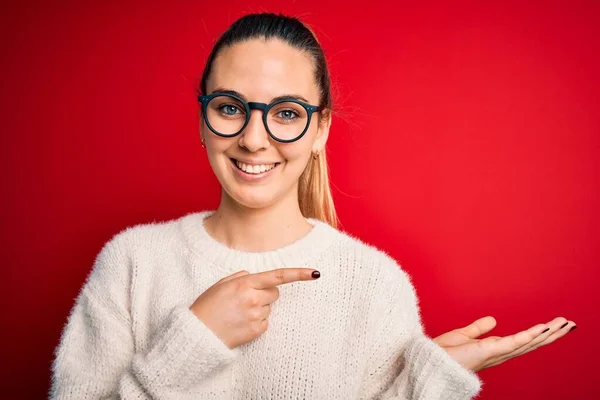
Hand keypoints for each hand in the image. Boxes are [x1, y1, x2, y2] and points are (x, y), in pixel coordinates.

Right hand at [190, 268, 319, 348]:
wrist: (197, 334)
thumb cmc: (207, 306)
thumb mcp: (221, 284)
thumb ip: (241, 276)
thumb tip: (255, 276)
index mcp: (244, 283)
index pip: (277, 276)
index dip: (298, 273)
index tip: (315, 273)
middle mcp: (252, 298)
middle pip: (275, 293)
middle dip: (265, 294)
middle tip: (246, 300)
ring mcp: (255, 315)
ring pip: (269, 308)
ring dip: (259, 309)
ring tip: (238, 314)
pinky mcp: (256, 331)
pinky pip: (265, 322)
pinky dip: (256, 322)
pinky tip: (240, 324)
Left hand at [433, 316, 576, 371]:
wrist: (429, 362)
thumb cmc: (441, 354)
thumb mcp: (463, 336)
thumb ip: (478, 328)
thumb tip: (493, 320)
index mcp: (493, 349)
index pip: (521, 341)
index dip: (538, 334)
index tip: (553, 325)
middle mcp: (498, 353)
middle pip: (530, 343)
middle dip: (550, 334)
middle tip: (569, 324)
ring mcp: (495, 353)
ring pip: (527, 342)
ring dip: (547, 333)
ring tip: (565, 324)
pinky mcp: (489, 351)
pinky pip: (513, 342)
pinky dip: (529, 335)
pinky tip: (543, 329)